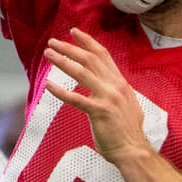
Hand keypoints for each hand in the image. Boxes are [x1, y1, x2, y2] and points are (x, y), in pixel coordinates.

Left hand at [44, 29, 152, 167]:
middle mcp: (115, 85)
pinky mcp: (100, 112)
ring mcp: (108, 97)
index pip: (103, 55)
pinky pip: (76, 99)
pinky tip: (49, 86)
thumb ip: (117, 92)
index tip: (74, 32)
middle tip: (53, 42)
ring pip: (82, 72)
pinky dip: (61, 92)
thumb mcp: (127, 104)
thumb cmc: (127, 131)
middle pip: (90, 58)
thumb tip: (110, 88)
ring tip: (49, 54)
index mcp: (120, 82)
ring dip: (63, 61)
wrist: (133, 150)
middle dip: (69, 47)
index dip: (88, 41)